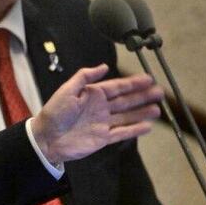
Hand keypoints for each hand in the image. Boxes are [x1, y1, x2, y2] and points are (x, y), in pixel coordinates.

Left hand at [31, 65, 161, 163]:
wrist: (46, 138)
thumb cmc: (54, 113)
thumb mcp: (67, 90)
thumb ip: (85, 77)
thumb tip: (104, 66)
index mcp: (92, 95)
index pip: (117, 87)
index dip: (132, 83)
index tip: (148, 79)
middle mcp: (100, 108)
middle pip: (126, 101)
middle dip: (142, 96)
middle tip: (159, 92)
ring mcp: (102, 123)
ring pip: (127, 116)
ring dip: (142, 112)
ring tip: (158, 109)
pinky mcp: (102, 138)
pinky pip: (122, 132)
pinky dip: (135, 129)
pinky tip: (147, 126)